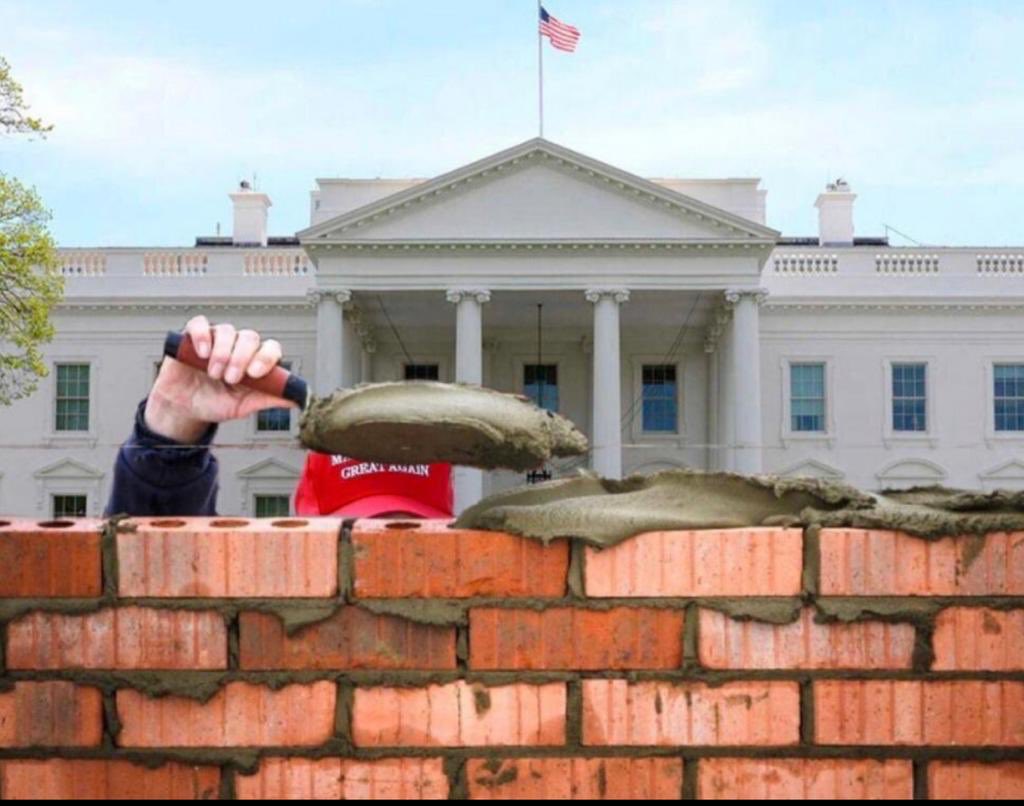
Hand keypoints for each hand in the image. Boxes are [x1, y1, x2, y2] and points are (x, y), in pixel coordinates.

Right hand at [145, 315, 295, 441]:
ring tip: (214, 374)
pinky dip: (202, 336)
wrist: (184, 408)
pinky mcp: (192, 337)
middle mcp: (238, 347)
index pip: (270, 348)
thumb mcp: (243, 406)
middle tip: (231, 378)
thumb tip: (296, 400)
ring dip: (222, 353)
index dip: (266, 357)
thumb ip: (268, 399)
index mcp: (254, 361)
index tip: (255, 373)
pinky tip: (202, 353)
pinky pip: (200, 324)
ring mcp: (216, 340)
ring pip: (227, 331)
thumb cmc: (215, 403)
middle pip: (250, 337)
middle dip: (241, 358)